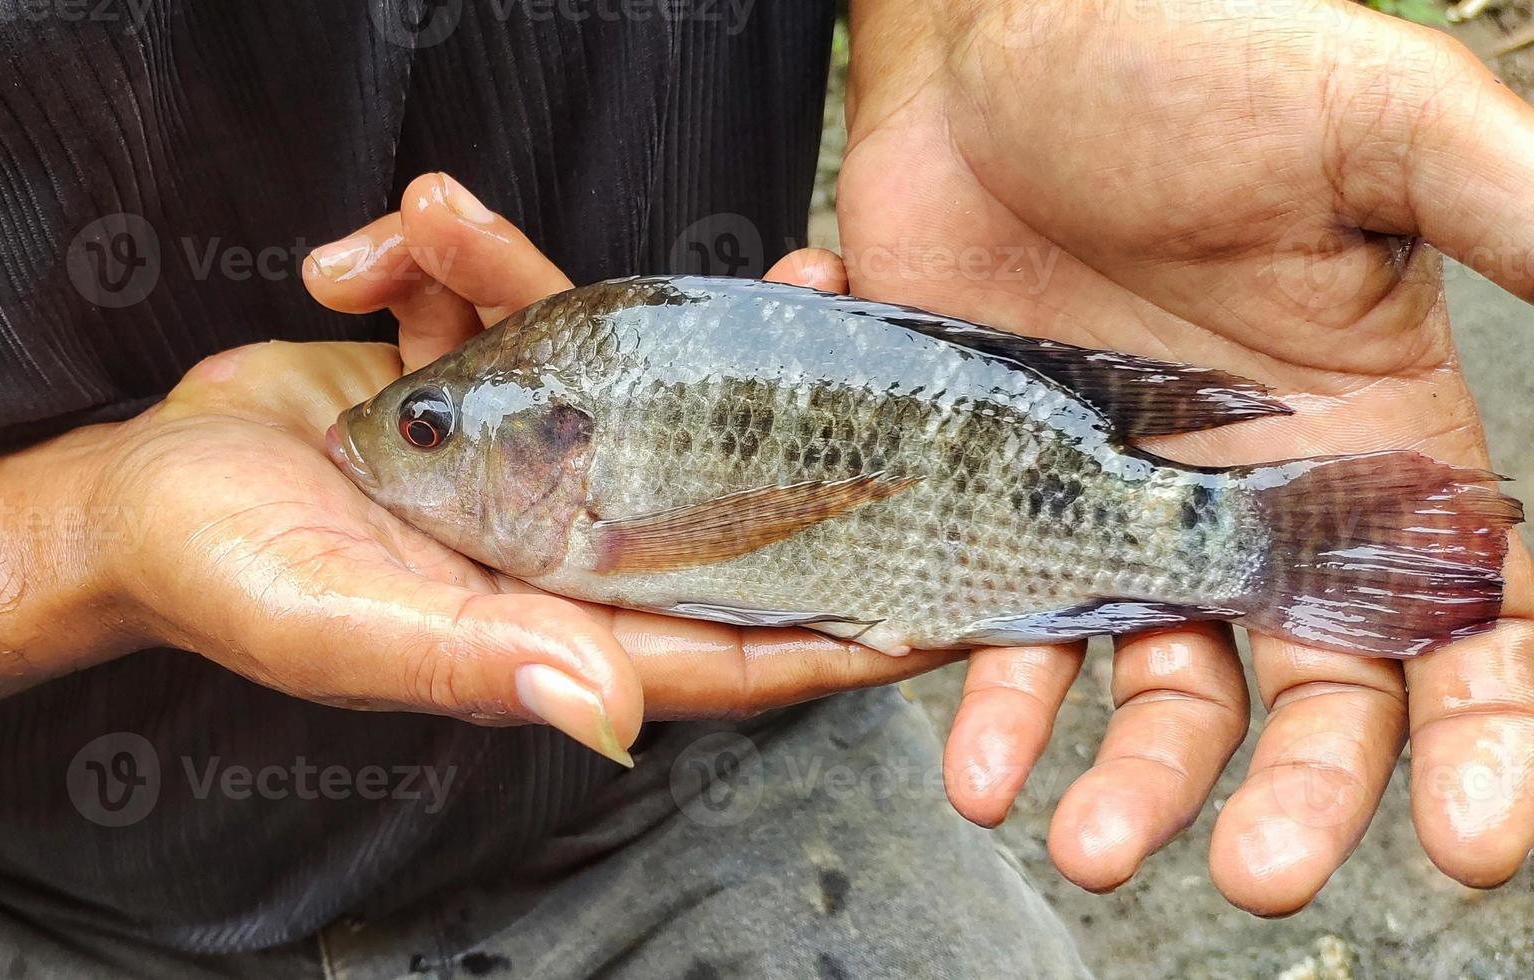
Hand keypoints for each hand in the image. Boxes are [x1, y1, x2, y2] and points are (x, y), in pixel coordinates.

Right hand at [59, 175, 940, 763]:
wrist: (124, 493)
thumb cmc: (217, 577)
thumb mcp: (338, 624)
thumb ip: (472, 660)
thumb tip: (609, 710)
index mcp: (541, 621)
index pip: (721, 639)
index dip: (837, 629)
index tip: (950, 597)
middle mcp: (544, 541)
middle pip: (700, 485)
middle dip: (787, 419)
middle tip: (863, 333)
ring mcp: (507, 458)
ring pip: (610, 364)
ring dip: (605, 287)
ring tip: (563, 228)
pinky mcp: (459, 385)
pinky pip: (492, 301)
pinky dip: (440, 257)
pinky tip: (369, 249)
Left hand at [843, 0, 1533, 912]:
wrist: (986, 36)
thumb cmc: (1189, 57)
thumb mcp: (1382, 129)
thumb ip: (1526, 220)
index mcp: (1389, 439)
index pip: (1479, 623)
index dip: (1495, 737)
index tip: (1480, 833)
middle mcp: (1266, 503)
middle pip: (1319, 698)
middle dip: (1304, 798)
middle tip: (1263, 874)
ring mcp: (1125, 511)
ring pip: (1159, 693)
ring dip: (1137, 785)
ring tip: (1088, 847)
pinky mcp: (998, 500)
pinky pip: (1009, 631)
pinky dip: (996, 708)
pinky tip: (978, 762)